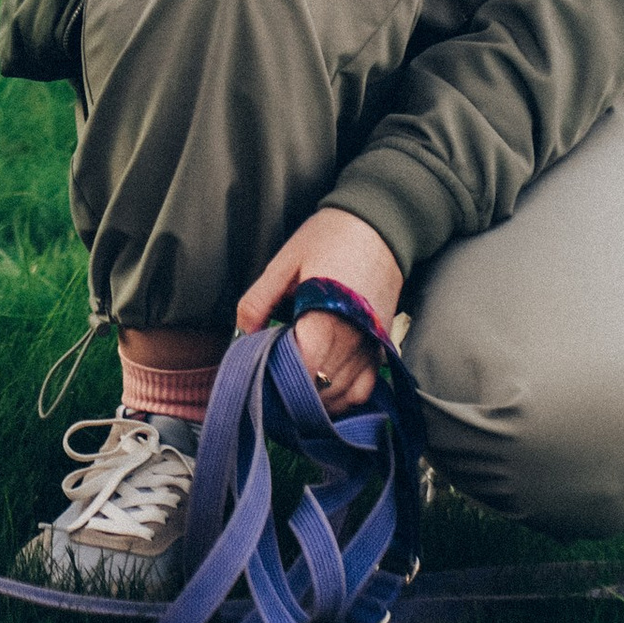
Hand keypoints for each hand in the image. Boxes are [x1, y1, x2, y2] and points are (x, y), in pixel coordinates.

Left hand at [236, 209, 404, 415]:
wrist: (380, 224)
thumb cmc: (329, 238)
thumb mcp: (285, 262)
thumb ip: (259, 300)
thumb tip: (242, 334)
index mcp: (326, 322)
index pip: (300, 370)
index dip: (276, 375)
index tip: (259, 368)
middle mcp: (353, 343)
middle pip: (319, 390)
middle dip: (291, 390)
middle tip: (270, 376)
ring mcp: (371, 348)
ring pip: (341, 396)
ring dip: (315, 398)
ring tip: (291, 383)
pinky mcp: (382, 347)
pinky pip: (364, 388)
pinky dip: (343, 397)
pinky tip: (322, 388)